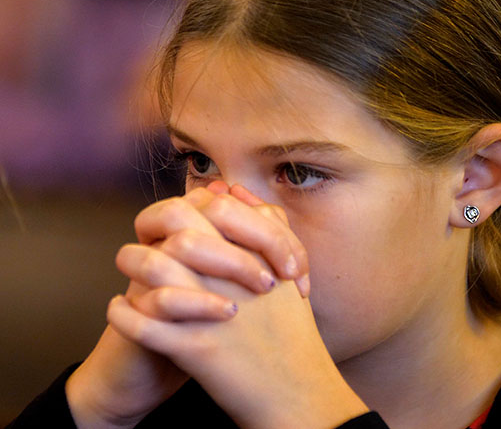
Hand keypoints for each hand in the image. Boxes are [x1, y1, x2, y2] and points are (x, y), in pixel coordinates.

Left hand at [107, 184, 367, 427]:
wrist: (298, 393)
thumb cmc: (292, 333)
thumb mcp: (290, 275)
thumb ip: (269, 229)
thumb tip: (233, 192)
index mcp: (259, 258)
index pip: (216, 209)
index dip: (188, 207)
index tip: (174, 222)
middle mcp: (234, 278)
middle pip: (180, 232)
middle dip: (152, 230)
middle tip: (143, 241)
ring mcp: (213, 311)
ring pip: (153, 269)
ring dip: (131, 264)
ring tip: (125, 271)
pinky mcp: (196, 349)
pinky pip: (143, 324)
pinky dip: (123, 315)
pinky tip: (118, 309)